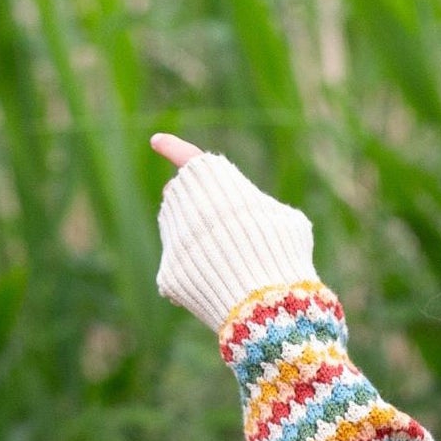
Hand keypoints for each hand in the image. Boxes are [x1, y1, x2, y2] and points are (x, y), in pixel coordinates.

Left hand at [150, 136, 317, 330]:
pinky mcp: (169, 271)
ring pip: (175, 230)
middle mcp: (184, 199)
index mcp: (214, 177)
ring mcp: (173, 236)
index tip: (156, 142)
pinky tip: (218, 289)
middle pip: (179, 195)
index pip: (187, 157)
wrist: (265, 299)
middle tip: (221, 231)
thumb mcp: (284, 219)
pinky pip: (178, 270)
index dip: (173, 148)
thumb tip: (255, 221)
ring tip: (226, 262)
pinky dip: (195, 278)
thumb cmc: (282, 253)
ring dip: (194, 241)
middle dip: (193, 207)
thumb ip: (261, 210)